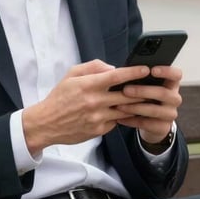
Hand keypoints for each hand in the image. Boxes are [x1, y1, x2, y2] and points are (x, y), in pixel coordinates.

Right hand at [22, 59, 153, 154]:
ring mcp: (98, 118)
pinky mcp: (99, 130)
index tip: (146, 69)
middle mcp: (94, 102)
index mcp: (88, 85)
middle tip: (153, 86)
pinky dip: (121, 116)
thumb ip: (93, 68)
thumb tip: (112, 68)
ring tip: (146, 99)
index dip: (133, 72)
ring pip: (125, 110)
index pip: (116, 77)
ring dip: (136, 105)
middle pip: (126, 96)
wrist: (47, 123)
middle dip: (142, 91)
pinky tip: (125, 112)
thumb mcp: (71, 75)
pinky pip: (116, 121)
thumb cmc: (59, 97)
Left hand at [113, 65, 182, 144]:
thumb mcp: (146, 86)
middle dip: (142, 91)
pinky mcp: (163, 127)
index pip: (176, 75)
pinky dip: (131, 120)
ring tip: (119, 105)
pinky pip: (147, 124)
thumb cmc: (145, 97)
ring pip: (154, 110)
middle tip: (125, 90)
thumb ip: (140, 78)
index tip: (152, 70)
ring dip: (135, 107)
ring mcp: (170, 114)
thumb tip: (122, 71)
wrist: (151, 121)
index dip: (167, 71)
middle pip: (163, 93)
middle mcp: (174, 98)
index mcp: (171, 84)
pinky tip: (119, 118)